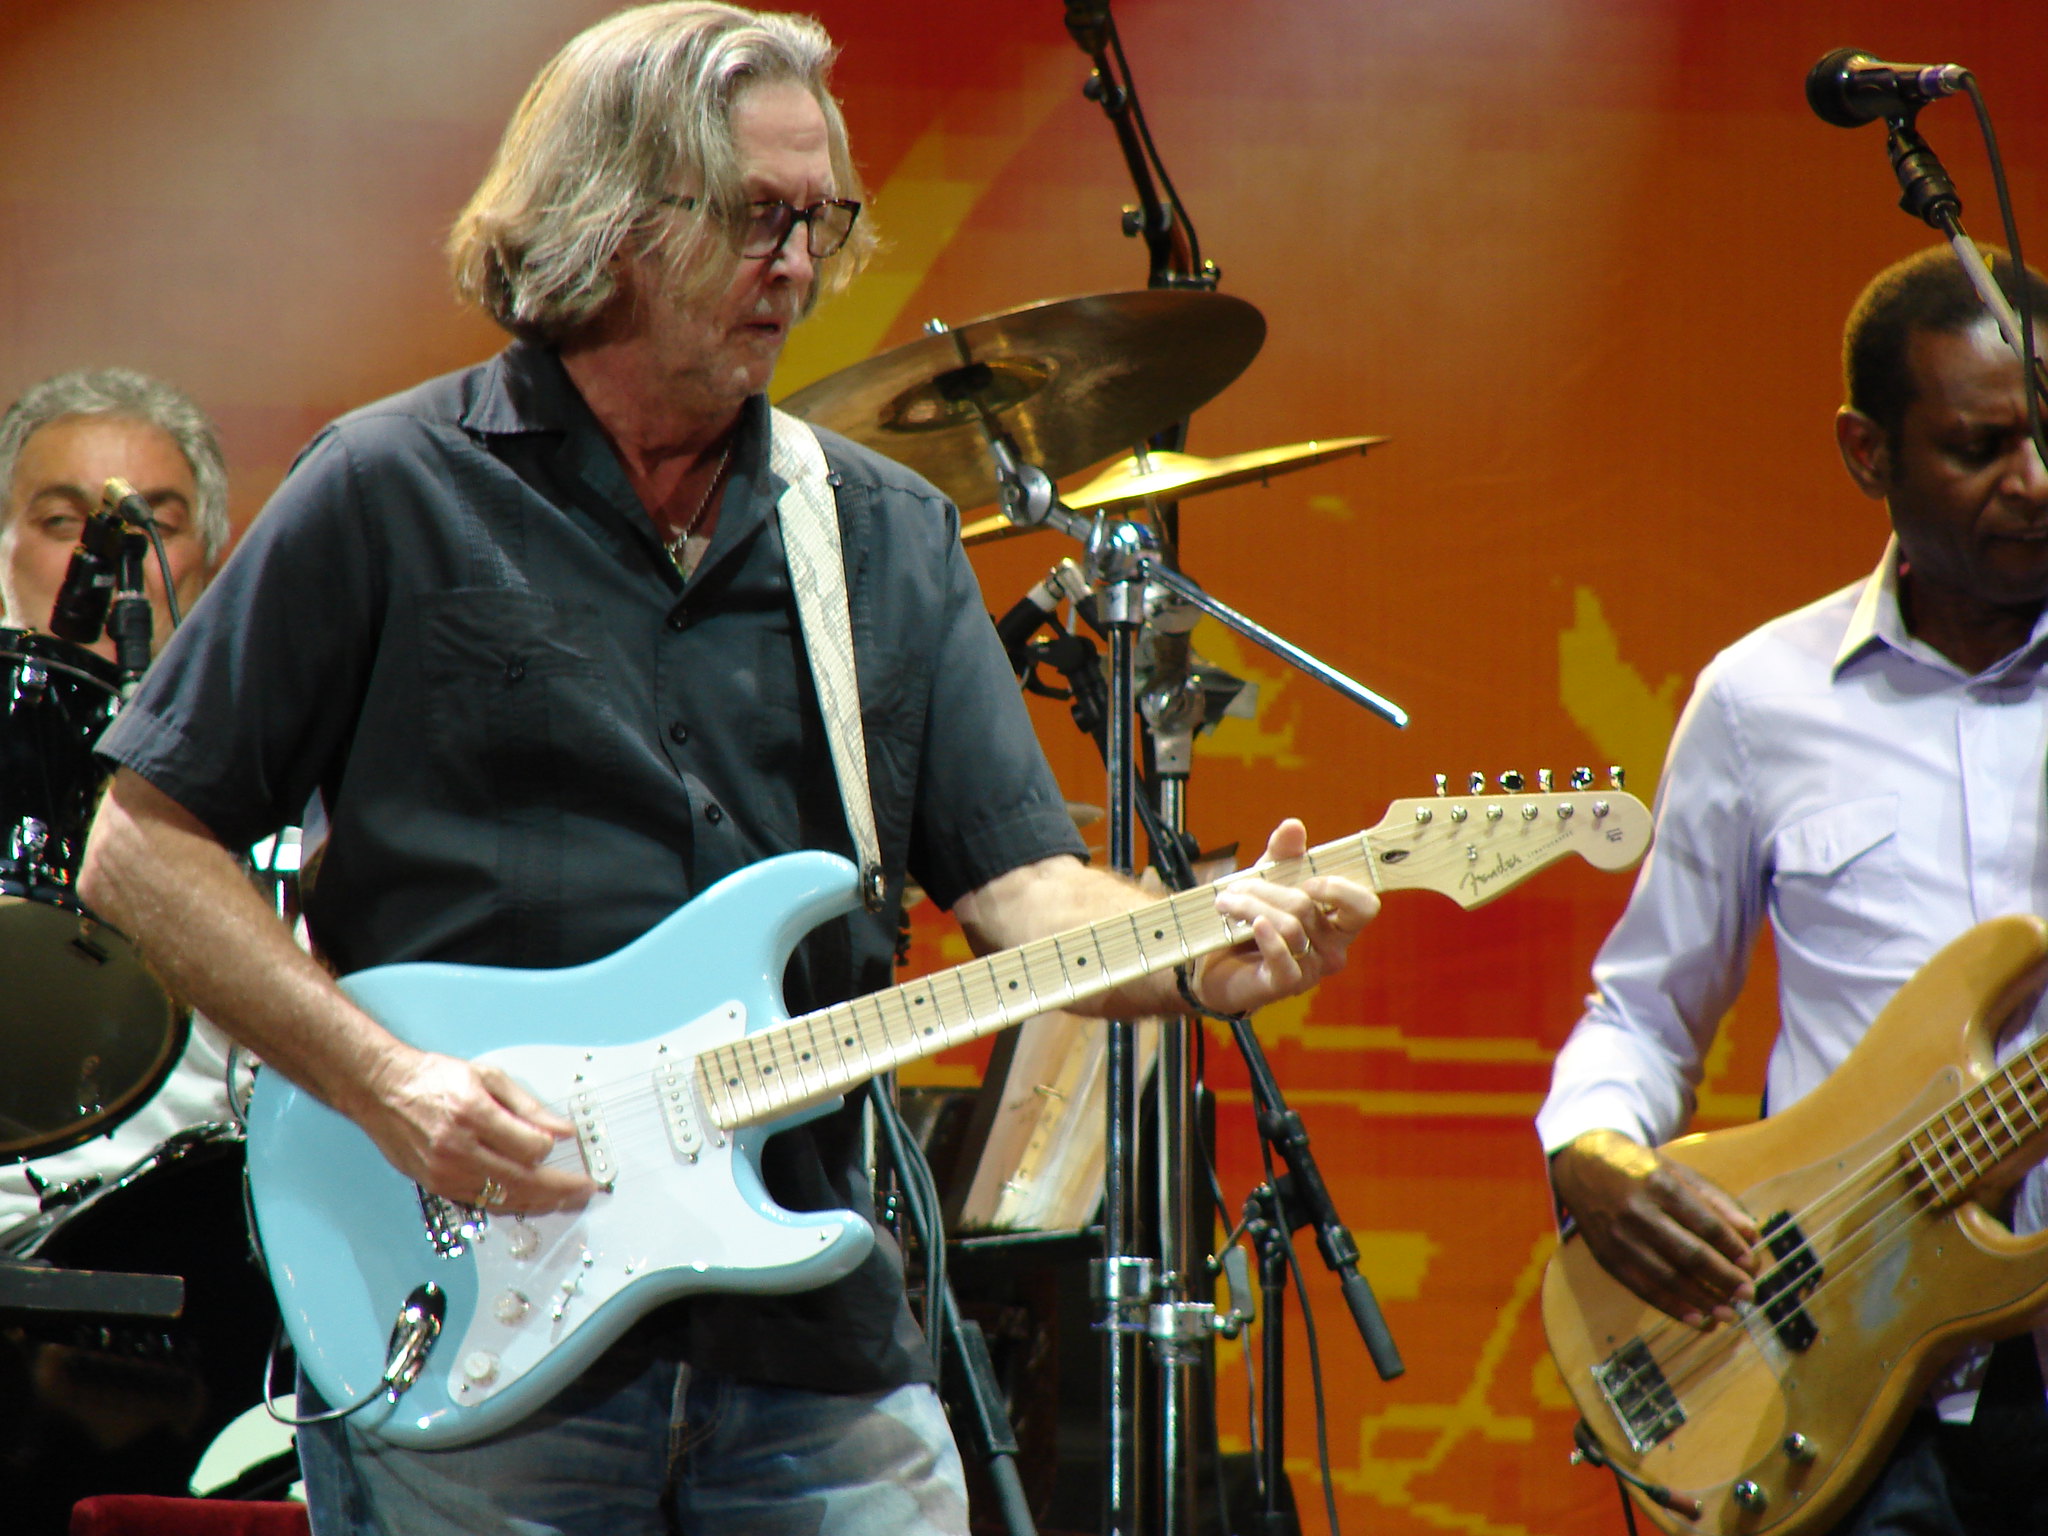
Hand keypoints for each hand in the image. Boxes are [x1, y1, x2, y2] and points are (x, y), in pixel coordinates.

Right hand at [358, 1047, 600, 1213]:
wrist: (382, 1090)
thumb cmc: (432, 1079)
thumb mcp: (487, 1077)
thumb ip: (527, 1107)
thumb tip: (561, 1131)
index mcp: (474, 1115)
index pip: (530, 1148)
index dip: (551, 1148)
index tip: (563, 1143)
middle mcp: (458, 1149)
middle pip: (522, 1181)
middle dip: (560, 1189)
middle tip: (584, 1190)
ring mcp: (445, 1172)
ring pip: (503, 1199)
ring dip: (539, 1204)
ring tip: (565, 1201)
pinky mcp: (436, 1185)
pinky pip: (481, 1204)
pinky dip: (509, 1204)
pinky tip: (529, 1202)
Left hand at [1193, 819, 1378, 1016]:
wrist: (1218, 963)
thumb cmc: (1253, 921)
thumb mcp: (1268, 880)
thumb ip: (1283, 854)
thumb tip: (1293, 825)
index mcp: (1338, 922)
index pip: (1364, 906)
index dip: (1339, 889)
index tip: (1307, 879)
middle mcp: (1332, 948)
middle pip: (1310, 908)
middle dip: (1270, 890)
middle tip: (1236, 886)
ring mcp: (1311, 969)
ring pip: (1289, 926)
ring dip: (1250, 907)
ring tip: (1224, 902)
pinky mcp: (1285, 984)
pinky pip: (1283, 957)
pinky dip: (1266, 936)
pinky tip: (1252, 923)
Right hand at [1551, 1128, 1760, 1328]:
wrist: (1581, 1166)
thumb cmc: (1641, 1170)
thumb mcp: (1677, 1172)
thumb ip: (1716, 1200)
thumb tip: (1752, 1234)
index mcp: (1660, 1184)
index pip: (1704, 1223)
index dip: (1732, 1248)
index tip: (1753, 1265)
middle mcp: (1637, 1211)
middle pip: (1688, 1253)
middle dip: (1722, 1278)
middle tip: (1748, 1294)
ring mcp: (1618, 1236)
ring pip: (1665, 1276)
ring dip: (1701, 1300)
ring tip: (1728, 1315)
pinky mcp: (1606, 1256)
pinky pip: (1642, 1288)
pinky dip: (1672, 1308)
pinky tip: (1697, 1320)